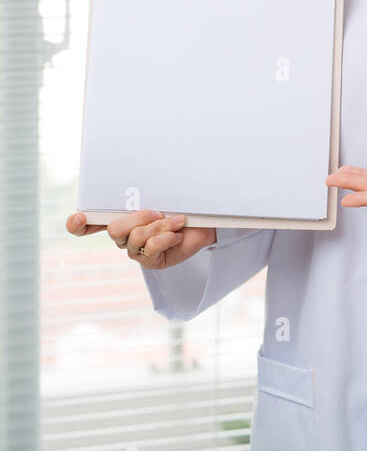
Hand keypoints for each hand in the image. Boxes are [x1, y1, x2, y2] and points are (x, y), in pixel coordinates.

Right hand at [65, 209, 216, 268]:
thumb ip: (142, 195)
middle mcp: (124, 235)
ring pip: (136, 237)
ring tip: (177, 221)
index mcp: (120, 217)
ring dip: (160, 226)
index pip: (88, 224)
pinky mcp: (151, 262)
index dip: (78, 225)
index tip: (78, 218)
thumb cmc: (180, 205)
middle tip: (159, 212)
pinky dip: (167, 237)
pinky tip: (177, 235)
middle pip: (114, 230)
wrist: (205, 222)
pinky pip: (151, 248)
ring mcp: (136, 250)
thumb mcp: (160, 196)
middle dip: (139, 218)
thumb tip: (130, 188)